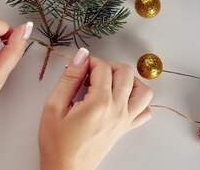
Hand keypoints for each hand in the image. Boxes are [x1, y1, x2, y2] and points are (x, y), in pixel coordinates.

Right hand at [38, 49, 152, 169]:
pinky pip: (145, 111)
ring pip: (142, 89)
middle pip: (125, 72)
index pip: (102, 67)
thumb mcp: (54, 106)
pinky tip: (120, 98)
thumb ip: (69, 78)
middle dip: (108, 65)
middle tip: (91, 72)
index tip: (78, 67)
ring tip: (109, 81)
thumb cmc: (57, 143)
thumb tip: (81, 56)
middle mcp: (117, 111)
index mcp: (99, 104)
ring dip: (128, 79)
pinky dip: (138, 100)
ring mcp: (125, 120)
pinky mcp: (125, 128)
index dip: (89, 61)